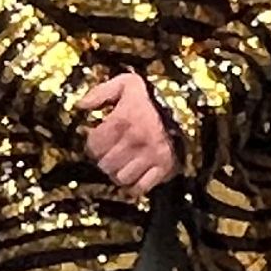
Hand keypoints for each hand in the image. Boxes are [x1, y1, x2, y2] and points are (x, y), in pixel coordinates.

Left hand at [78, 72, 176, 197]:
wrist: (190, 106)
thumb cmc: (154, 95)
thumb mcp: (126, 83)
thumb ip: (101, 92)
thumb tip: (80, 106)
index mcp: (121, 120)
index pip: (93, 146)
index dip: (93, 145)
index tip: (98, 142)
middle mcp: (134, 141)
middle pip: (105, 165)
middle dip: (104, 160)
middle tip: (110, 153)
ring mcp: (149, 157)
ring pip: (120, 178)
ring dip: (118, 173)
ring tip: (122, 164)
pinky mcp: (163, 168)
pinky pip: (140, 188)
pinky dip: (134, 185)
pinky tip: (134, 174)